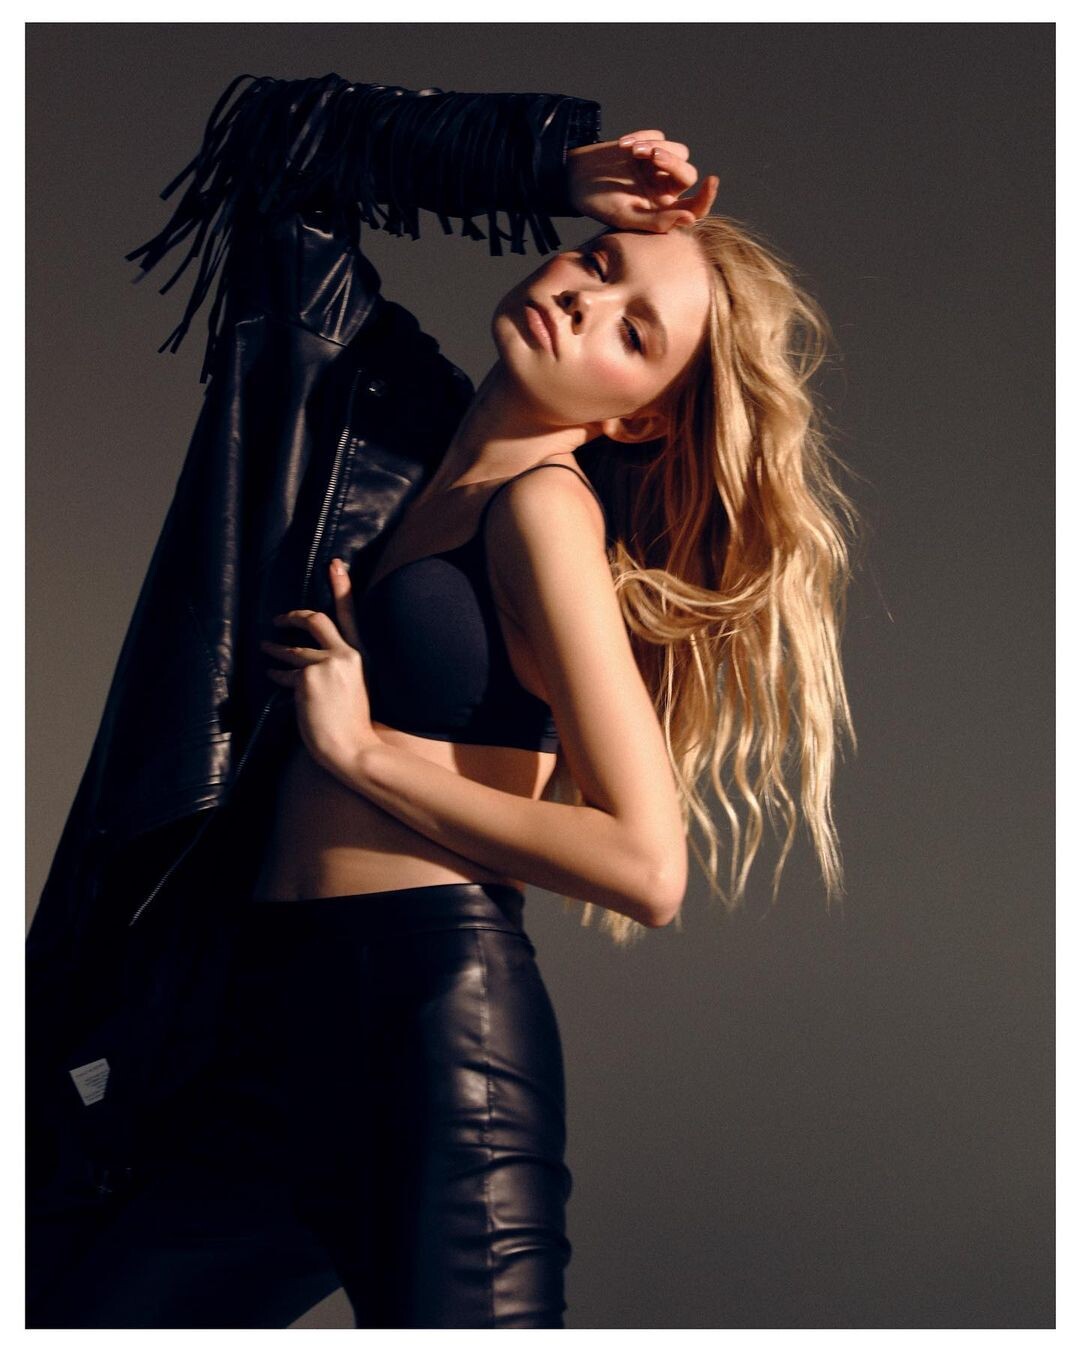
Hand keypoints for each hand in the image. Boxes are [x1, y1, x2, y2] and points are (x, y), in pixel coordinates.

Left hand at [261, 559, 379, 775]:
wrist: (353, 747)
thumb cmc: (354, 724)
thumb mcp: (355, 687)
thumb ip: (338, 668)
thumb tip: (310, 659)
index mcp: (362, 656)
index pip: (351, 615)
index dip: (342, 587)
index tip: (335, 564)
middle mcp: (346, 654)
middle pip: (317, 620)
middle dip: (295, 615)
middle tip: (280, 618)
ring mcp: (327, 663)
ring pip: (293, 649)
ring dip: (275, 648)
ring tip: (265, 648)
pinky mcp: (308, 677)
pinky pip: (286, 673)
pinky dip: (277, 674)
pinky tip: (271, 673)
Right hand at [566, 130, 718, 232]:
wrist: (575, 177)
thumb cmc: (600, 203)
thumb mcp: (627, 216)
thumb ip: (658, 221)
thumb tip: (689, 219)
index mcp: (664, 210)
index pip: (695, 207)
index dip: (706, 197)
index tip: (711, 182)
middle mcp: (665, 189)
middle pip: (687, 173)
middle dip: (672, 162)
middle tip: (651, 156)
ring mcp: (658, 167)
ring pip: (678, 151)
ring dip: (655, 147)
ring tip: (630, 151)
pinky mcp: (648, 146)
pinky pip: (658, 136)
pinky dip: (642, 137)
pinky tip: (622, 146)